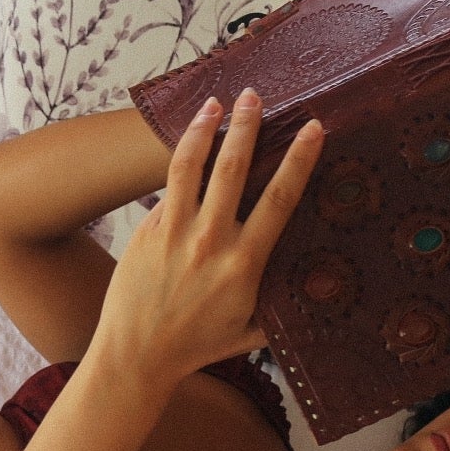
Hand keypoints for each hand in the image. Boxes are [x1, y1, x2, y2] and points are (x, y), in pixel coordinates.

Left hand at [92, 88, 323, 383]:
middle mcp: (210, 242)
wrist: (136, 356)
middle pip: (233, 168)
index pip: (280, 199)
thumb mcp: (250, 331)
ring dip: (204, 128)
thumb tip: (314, 288)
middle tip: (255, 95)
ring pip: (191, 165)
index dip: (299, 159)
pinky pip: (167, 187)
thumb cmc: (197, 346)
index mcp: (245, 264)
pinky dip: (180, 160)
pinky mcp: (146, 231)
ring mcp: (174, 233)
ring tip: (214, 102)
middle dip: (247, 126)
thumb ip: (280, 306)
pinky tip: (189, 142)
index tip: (312, 128)